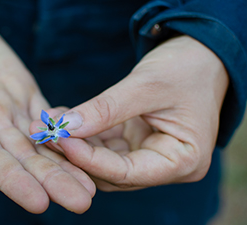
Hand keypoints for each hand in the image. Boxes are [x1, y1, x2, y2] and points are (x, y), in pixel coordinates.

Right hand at [0, 6, 94, 212]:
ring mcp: (6, 109)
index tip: (38, 203)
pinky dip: (68, 136)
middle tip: (83, 203)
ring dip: (65, 166)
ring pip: (39, 144)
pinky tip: (91, 150)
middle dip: (50, 180)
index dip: (9, 179)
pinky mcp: (23, 94)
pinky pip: (48, 119)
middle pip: (20, 158)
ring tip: (93, 189)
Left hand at [31, 35, 227, 190]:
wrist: (201, 54)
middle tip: (44, 132)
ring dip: (74, 144)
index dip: (90, 159)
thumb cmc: (186, 67)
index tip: (61, 138)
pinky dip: (83, 133)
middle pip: (112, 173)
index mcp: (183, 161)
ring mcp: (150, 156)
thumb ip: (107, 109)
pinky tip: (61, 118)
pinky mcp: (136, 143)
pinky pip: (104, 145)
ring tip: (46, 123)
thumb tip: (66, 127)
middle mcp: (166, 166)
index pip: (127, 173)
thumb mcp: (147, 85)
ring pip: (103, 162)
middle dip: (76, 154)